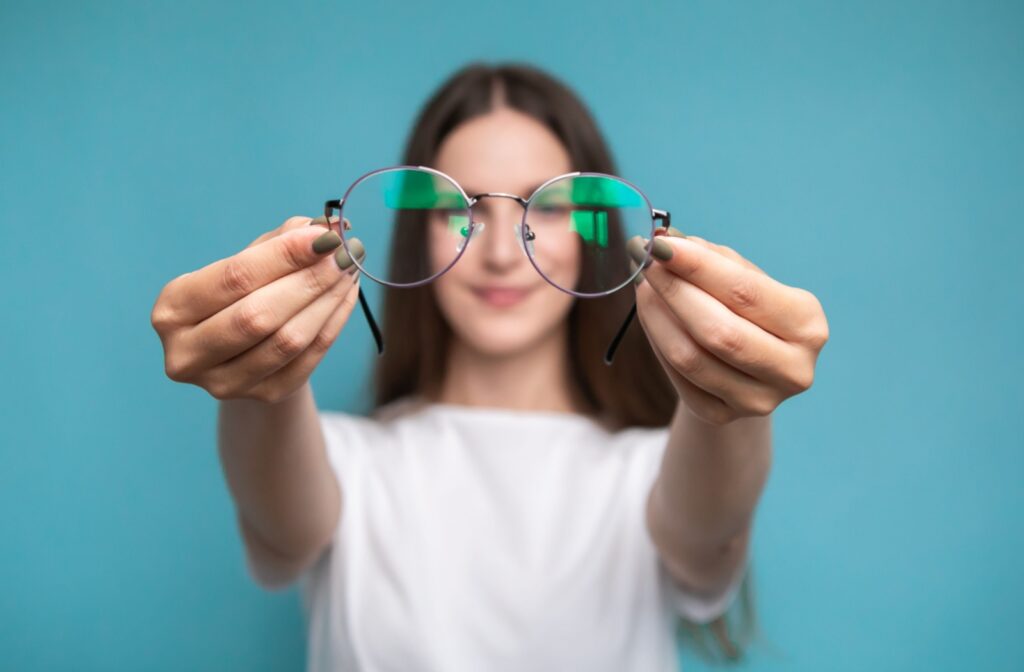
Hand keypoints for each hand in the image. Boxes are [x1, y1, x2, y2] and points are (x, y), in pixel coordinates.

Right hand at [151, 216, 364, 403]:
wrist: (243, 349)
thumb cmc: (242, 294)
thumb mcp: (249, 261)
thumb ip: (282, 240)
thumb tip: (328, 226)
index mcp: (172, 309)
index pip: (234, 278)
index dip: (284, 255)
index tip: (325, 235)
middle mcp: (188, 353)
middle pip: (258, 316)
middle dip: (309, 280)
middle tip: (345, 254)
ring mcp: (224, 383)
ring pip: (288, 341)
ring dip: (327, 301)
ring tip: (351, 270)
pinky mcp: (264, 394)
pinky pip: (309, 358)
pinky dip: (334, 322)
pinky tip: (347, 294)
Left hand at [629, 230, 828, 425]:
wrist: (749, 367)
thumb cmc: (747, 310)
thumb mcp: (744, 278)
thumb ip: (711, 259)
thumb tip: (667, 242)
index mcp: (807, 325)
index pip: (744, 292)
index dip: (698, 267)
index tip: (660, 245)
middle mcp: (792, 369)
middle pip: (717, 331)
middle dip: (673, 291)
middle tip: (644, 262)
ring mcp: (758, 400)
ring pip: (690, 357)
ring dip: (657, 315)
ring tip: (643, 285)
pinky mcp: (721, 415)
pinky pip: (677, 375)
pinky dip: (657, 339)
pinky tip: (651, 315)